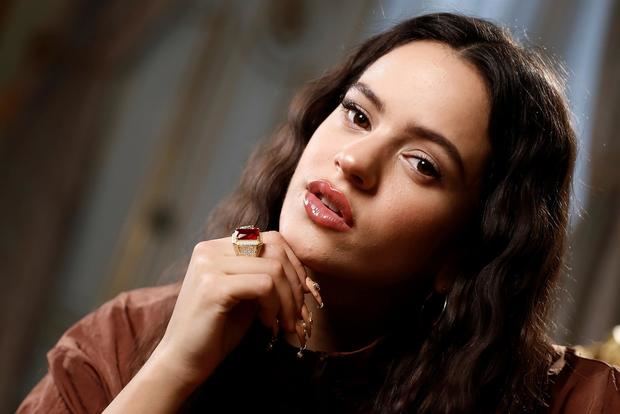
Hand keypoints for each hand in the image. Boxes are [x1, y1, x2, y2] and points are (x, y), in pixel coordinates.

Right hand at [150, 231, 311, 387]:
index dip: (295, 265)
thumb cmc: (215, 331)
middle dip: (296, 283)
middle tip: (298, 313)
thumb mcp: (245, 296)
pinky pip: (264, 285)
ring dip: (288, 299)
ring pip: (274, 267)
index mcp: (216, 247)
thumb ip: (265, 277)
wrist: (181, 362)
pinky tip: (268, 323)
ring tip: (284, 322)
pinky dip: (275, 305)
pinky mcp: (214, 287)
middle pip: (275, 248)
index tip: (302, 294)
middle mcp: (209, 249)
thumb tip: (305, 276)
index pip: (271, 239)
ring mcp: (210, 266)